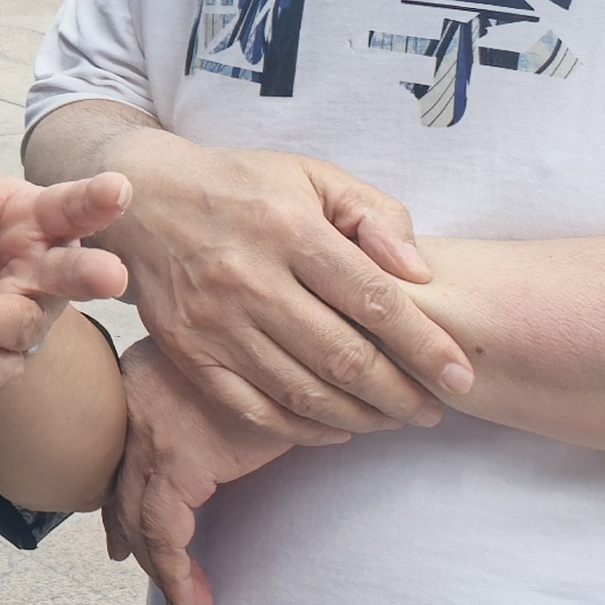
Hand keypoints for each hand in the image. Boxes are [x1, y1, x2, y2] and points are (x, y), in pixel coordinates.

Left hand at [0, 158, 129, 386]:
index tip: (119, 188)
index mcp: (41, 218)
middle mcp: (45, 270)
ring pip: (20, 325)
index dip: (96, 199)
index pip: (71, 207)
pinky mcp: (3, 354)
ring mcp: (27, 315)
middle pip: (73, 276)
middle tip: (112, 276)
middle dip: (92, 275)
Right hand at [93, 129, 468, 434]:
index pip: (374, 299)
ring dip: (362, 417)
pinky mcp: (189, 352)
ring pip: (304, 391)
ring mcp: (215, 321)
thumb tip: (418, 272)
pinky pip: (255, 408)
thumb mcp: (312, 175)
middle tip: (435, 410)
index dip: (425, 344)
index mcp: (288, 228)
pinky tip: (338, 427)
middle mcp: (250, 278)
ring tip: (395, 419)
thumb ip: (373, 214)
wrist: (144, 197)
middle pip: (344, 357)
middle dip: (402, 394)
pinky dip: (303, 429)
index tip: (460, 375)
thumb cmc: (241, 186)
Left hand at [106, 336, 334, 604]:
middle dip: (140, 545)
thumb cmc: (269, 344)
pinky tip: (193, 600)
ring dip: (164, 570)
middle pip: (125, 493)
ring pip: (142, 519)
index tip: (128, 543)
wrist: (289, 325)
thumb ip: (219, 406)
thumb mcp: (234, 373)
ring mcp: (153, 434)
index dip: (126, 507)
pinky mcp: (181, 459)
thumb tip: (227, 434)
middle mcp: (136, 408)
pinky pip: (166, 531)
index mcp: (143, 385)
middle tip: (168, 585)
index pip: (124, 460)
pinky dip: (177, 570)